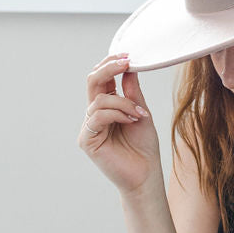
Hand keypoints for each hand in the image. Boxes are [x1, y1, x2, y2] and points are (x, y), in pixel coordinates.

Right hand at [77, 54, 162, 195]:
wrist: (146, 176)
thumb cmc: (144, 148)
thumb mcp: (141, 113)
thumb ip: (132, 92)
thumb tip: (128, 67)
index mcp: (107, 106)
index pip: (102, 78)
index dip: (111, 64)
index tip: (128, 56)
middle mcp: (95, 114)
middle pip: (92, 81)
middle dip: (109, 68)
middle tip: (126, 61)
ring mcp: (89, 127)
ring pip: (98, 100)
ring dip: (122, 103)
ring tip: (139, 114)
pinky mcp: (87, 140)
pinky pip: (97, 117)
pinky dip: (116, 115)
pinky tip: (131, 121)